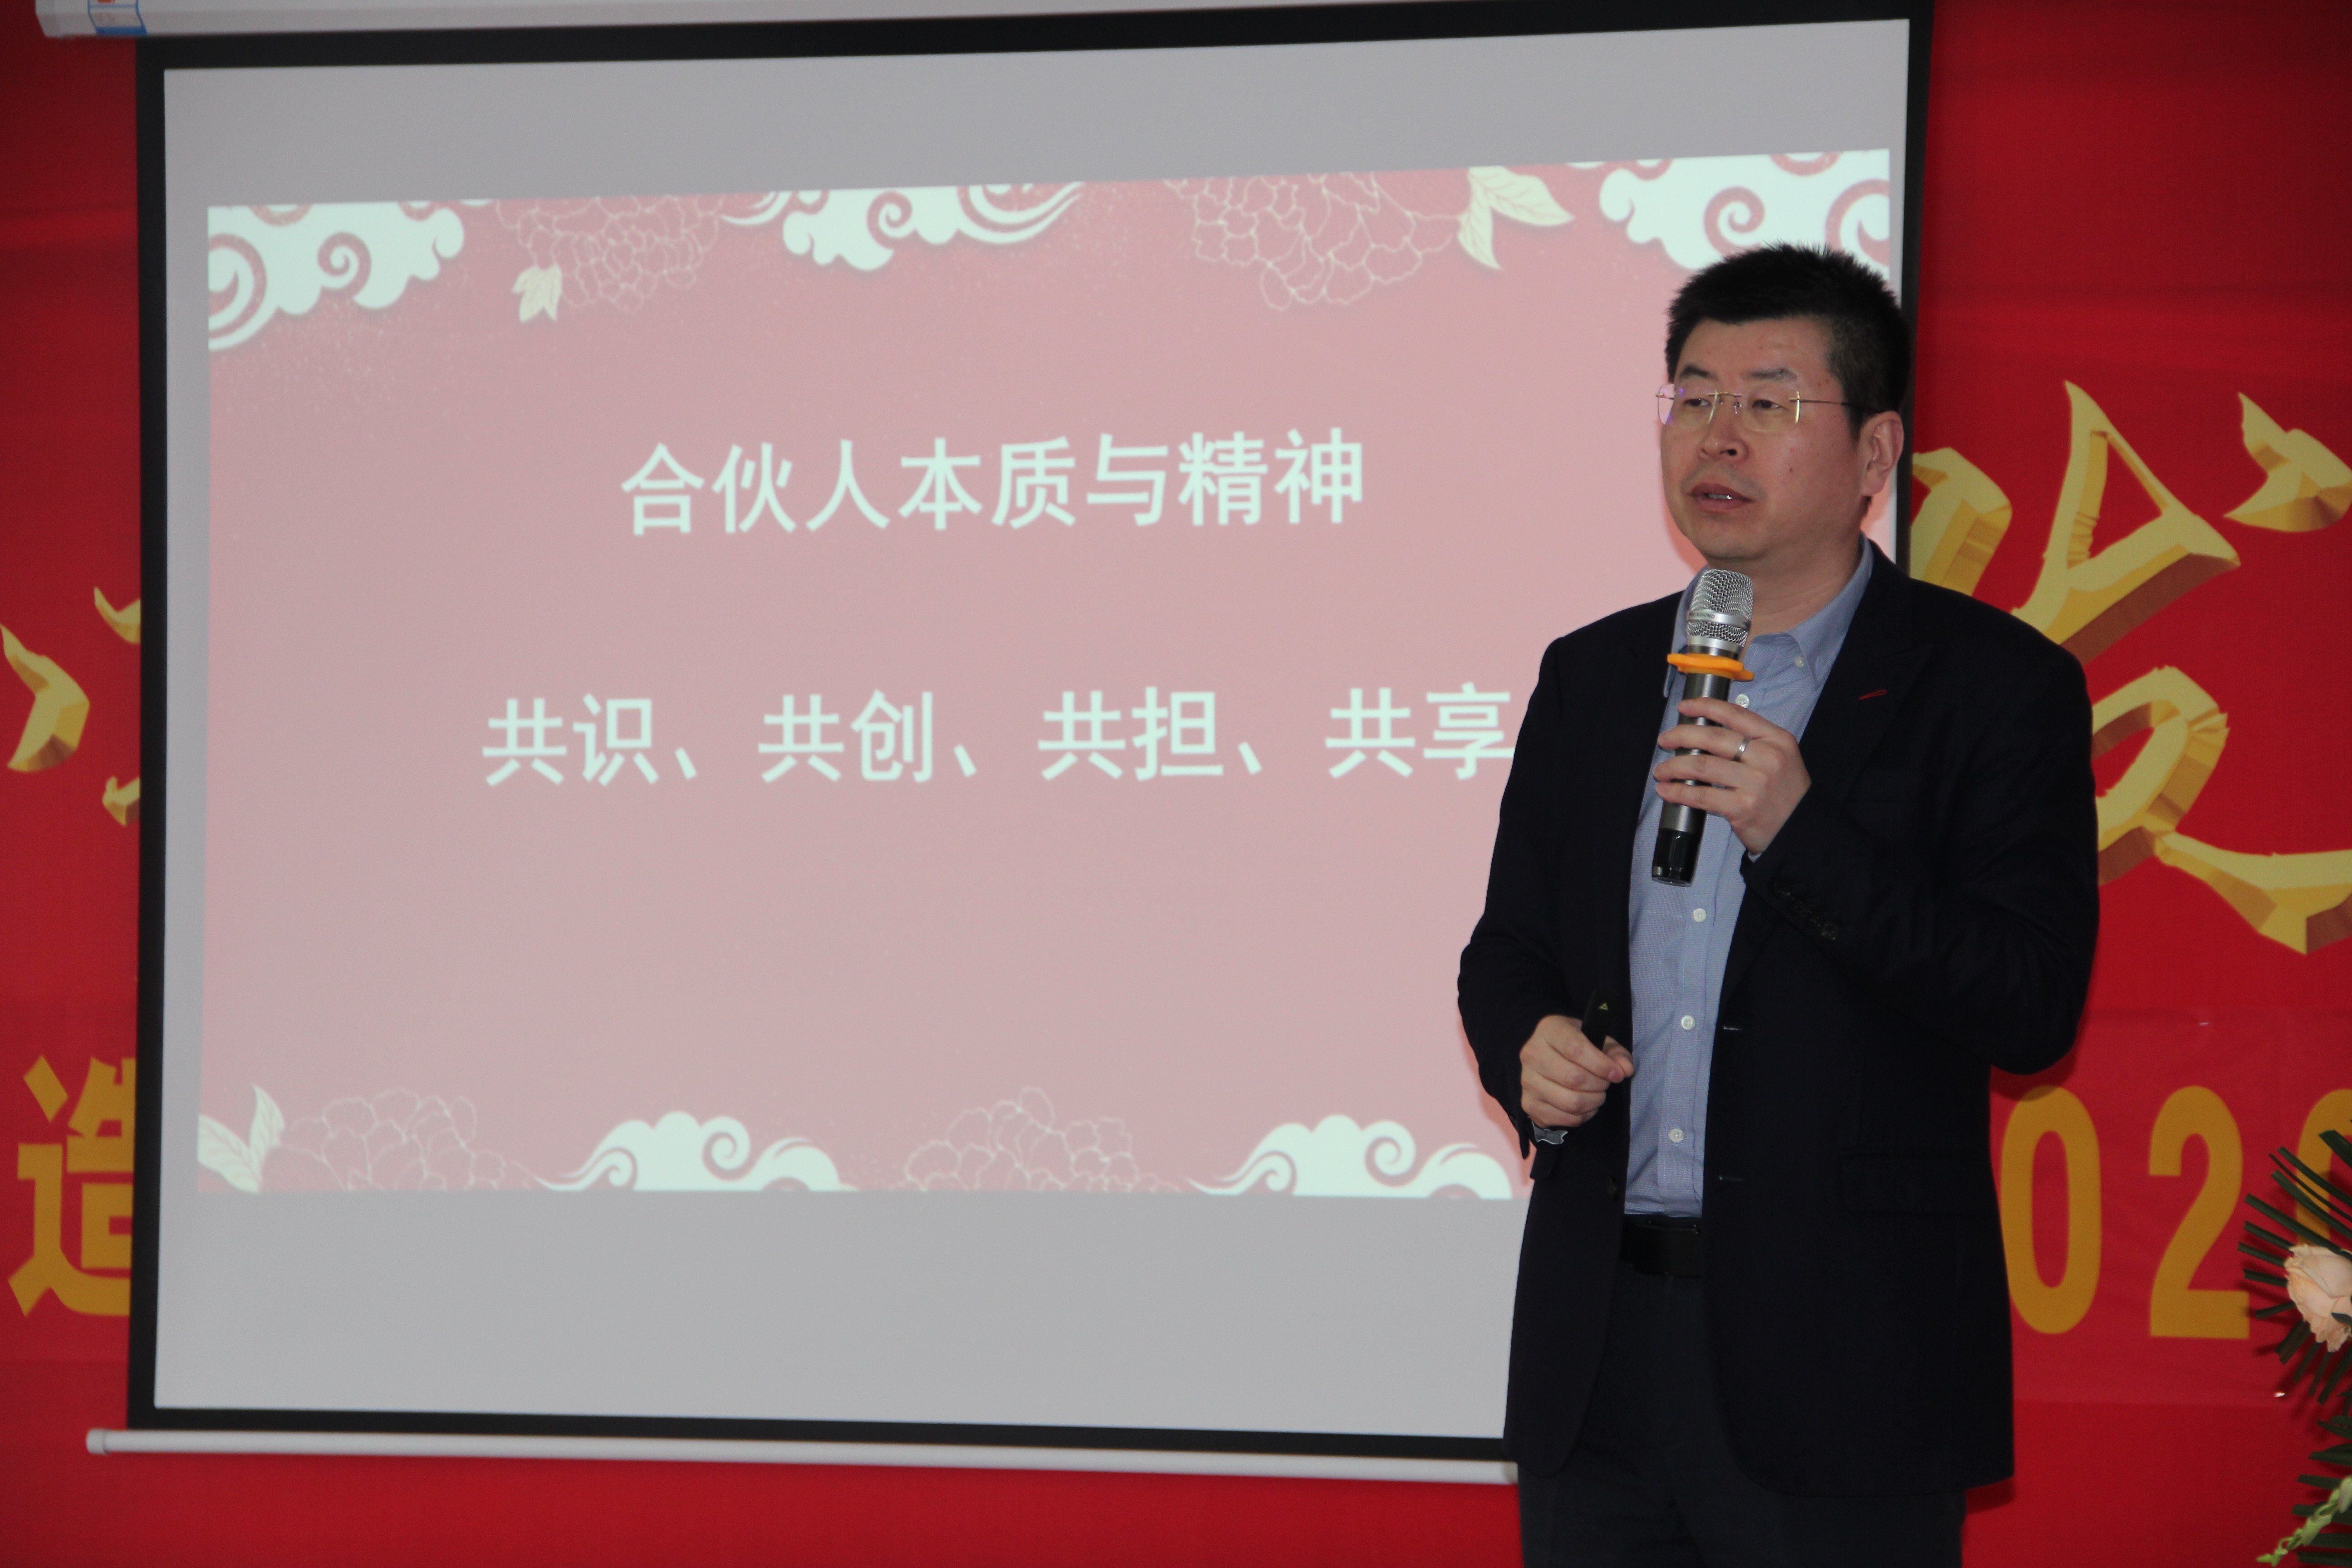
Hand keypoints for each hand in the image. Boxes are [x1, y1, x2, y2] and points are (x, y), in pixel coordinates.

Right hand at [1520, 1014, 1633, 1131]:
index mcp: (1549, 1030)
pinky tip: (1584, 1106)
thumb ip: (1617, 1054)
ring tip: (1597, 1095)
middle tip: (1605, 1083)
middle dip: (1599, 1085)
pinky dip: (1581, 1116)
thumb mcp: (1600, 1042)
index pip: (1576, 1049)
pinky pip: (1562, 1118)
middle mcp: (1532, 1054)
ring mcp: (1527, 1081)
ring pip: (1570, 1102)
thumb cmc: (1578, 1047)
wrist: (1549, 1058)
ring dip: (1593, 1102)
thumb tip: (1625, 1069)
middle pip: (1574, 1078)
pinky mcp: (1528, 1104)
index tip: (1617, 1074)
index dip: (1601, 1065)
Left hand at [1654, 697, 1810, 855]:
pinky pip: (1701, 795)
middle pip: (1713, 737)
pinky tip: (1666, 790)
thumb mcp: (1779, 758)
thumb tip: (1706, 733)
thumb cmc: (1784, 794)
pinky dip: (1678, 791)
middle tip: (1664, 740)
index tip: (1683, 707)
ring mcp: (1755, 782)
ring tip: (1660, 770)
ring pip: (1702, 765)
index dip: (1705, 706)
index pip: (1735, 714)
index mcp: (1776, 739)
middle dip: (1681, 735)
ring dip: (1674, 766)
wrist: (1800, 830)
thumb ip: (1752, 743)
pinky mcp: (1742, 807)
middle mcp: (1767, 757)